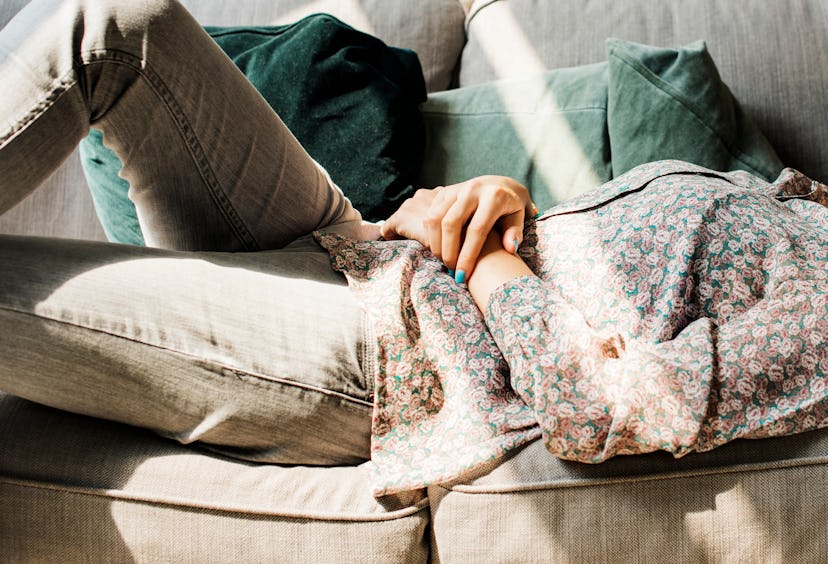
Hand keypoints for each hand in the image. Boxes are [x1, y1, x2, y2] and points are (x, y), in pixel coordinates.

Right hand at [380, 176, 535, 278]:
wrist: (502, 184)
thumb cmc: (512, 206)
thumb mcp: (520, 216)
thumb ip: (515, 232)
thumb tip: (510, 248)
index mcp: (494, 196)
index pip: (477, 229)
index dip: (468, 255)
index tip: (463, 276)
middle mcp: (473, 189)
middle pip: (451, 223)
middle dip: (448, 252)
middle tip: (452, 271)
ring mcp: (456, 189)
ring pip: (435, 218)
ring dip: (436, 244)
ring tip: (445, 261)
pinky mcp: (444, 191)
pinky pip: (430, 214)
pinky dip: (431, 234)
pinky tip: (440, 248)